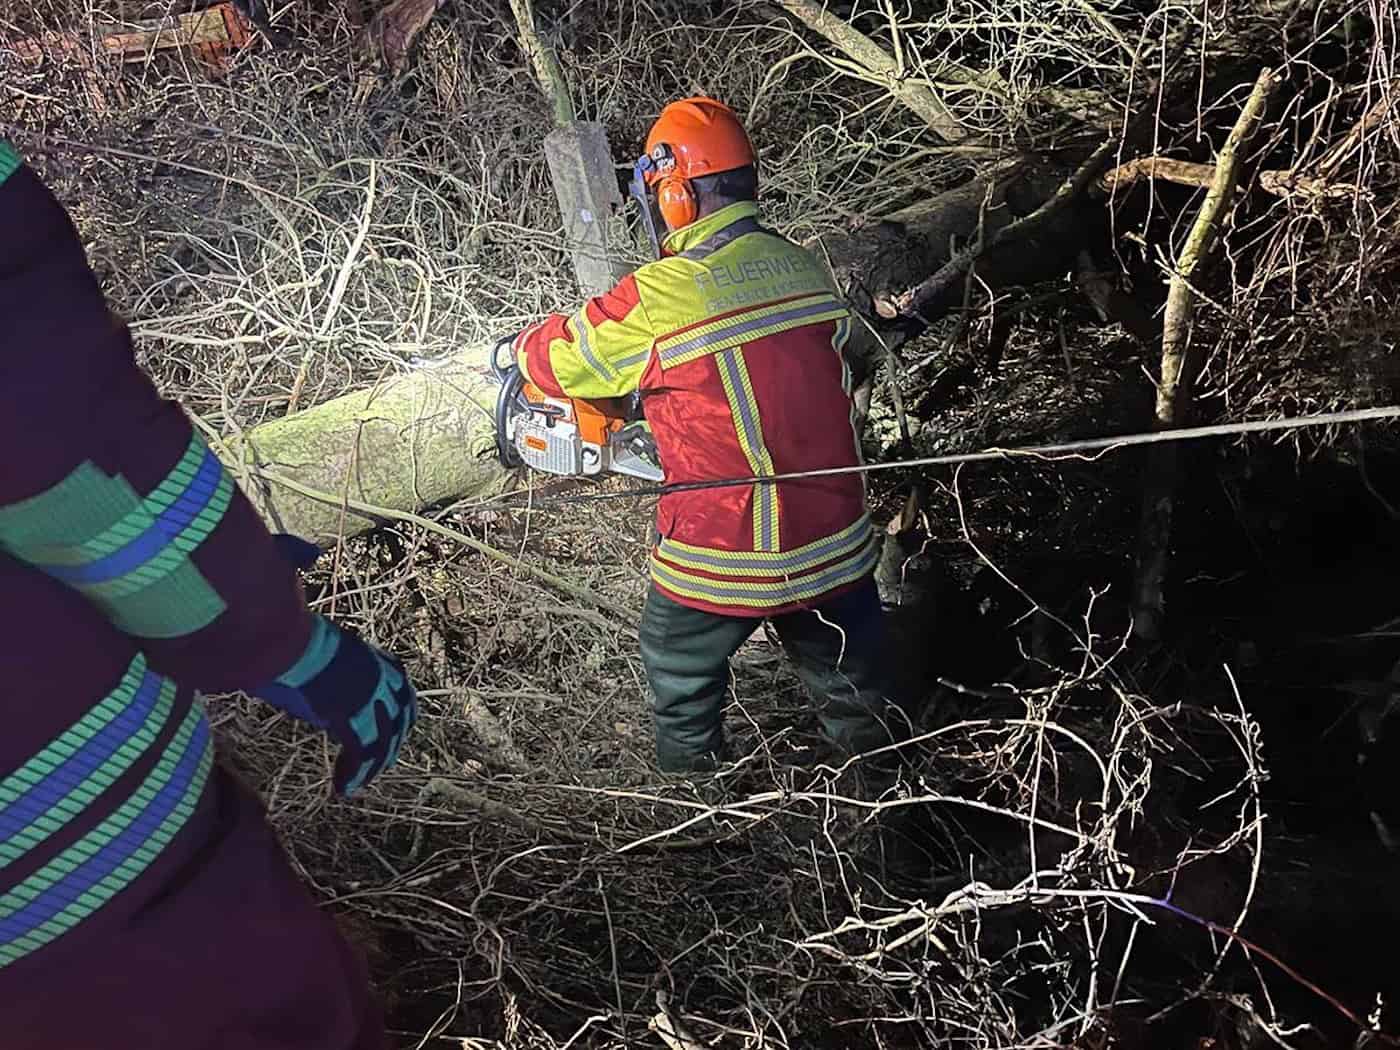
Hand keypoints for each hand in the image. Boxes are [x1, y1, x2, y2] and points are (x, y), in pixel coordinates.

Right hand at [254, 535, 418, 795]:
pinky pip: (362, 753)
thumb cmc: (275, 614)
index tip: (394, 702)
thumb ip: (297, 568)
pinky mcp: (351, 720)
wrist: (272, 637)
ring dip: (376, 758)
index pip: (390, 669)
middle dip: (397, 727)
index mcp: (357, 648)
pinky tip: (343, 788)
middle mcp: (369, 672)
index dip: (394, 689)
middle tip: (387, 749)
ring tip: (362, 777)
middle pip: (399, 704)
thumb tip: (303, 552)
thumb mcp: (290, 589)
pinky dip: (356, 773)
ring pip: (384, 735)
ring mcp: (364, 697)